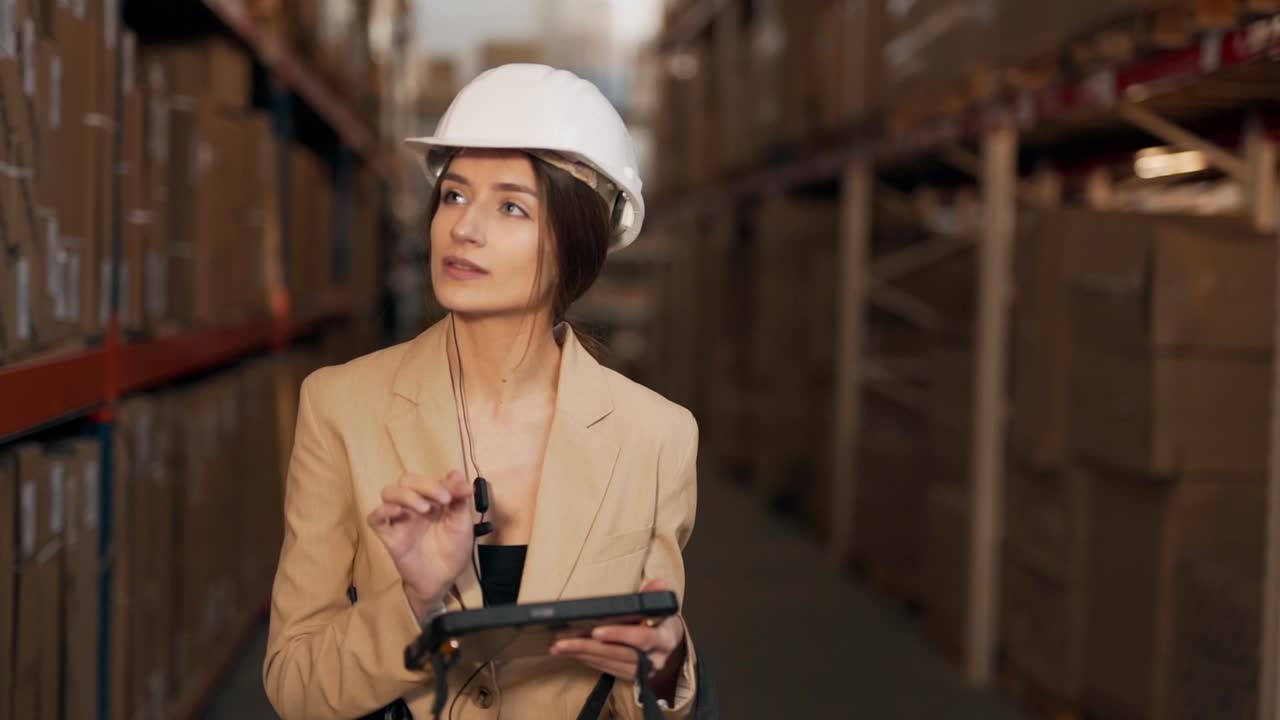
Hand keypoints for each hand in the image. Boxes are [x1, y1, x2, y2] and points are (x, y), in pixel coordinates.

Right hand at [367, 470, 474, 620]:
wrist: (442, 580)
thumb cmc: (452, 551)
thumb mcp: (462, 524)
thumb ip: (459, 500)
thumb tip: (457, 474)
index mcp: (432, 500)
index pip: (433, 480)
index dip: (448, 482)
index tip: (462, 491)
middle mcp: (414, 506)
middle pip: (407, 480)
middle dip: (425, 485)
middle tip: (444, 499)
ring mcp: (400, 520)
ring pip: (388, 493)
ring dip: (406, 495)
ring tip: (425, 509)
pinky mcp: (389, 536)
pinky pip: (375, 518)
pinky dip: (382, 511)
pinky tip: (398, 513)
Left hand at [550, 579, 685, 689]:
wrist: (668, 644)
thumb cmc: (661, 621)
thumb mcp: (663, 606)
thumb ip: (657, 594)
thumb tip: (659, 583)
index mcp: (665, 638)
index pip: (642, 638)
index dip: (620, 635)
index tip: (597, 632)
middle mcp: (655, 659)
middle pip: (618, 654)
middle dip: (588, 648)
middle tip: (563, 642)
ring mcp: (642, 671)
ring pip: (608, 663)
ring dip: (582, 654)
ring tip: (558, 646)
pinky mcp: (630, 677)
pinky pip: (606, 669)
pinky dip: (587, 660)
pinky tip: (572, 652)